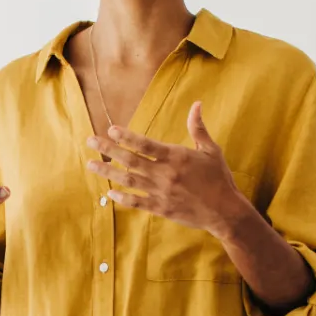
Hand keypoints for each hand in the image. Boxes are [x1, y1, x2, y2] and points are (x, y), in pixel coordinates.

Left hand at [86, 102, 252, 236]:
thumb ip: (198, 128)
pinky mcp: (160, 208)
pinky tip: (109, 192)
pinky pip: (136, 202)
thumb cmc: (219, 178)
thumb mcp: (210, 150)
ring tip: (90, 164)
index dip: (127, 137)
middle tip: (90, 141)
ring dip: (107, 172)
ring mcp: (161, 192)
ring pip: (128, 181)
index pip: (145, 145)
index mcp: (176, 157)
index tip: (110, 130)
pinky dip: (122, 197)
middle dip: (108, 150)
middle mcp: (165, 174)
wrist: (225, 211)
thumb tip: (197, 104)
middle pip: (130, 160)